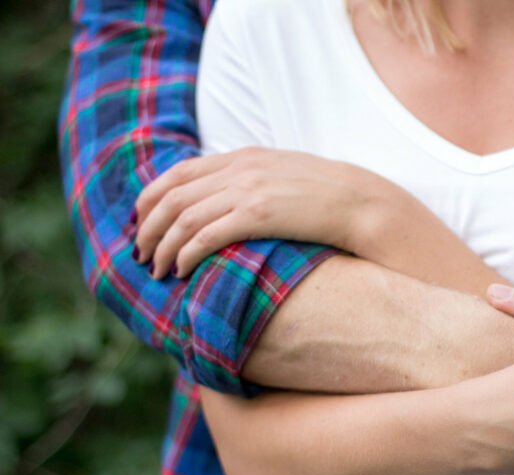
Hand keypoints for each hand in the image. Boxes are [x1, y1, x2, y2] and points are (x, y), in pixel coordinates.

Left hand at [131, 147, 416, 278]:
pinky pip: (205, 234)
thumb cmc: (328, 199)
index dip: (150, 199)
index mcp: (243, 156)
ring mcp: (248, 189)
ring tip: (157, 270)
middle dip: (148, 228)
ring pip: (182, 217)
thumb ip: (254, 183)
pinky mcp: (258, 214)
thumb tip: (227, 206)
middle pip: (171, 195)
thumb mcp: (285, 179)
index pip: (177, 172)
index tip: (142, 225)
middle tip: (141, 255)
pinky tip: (182, 270)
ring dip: (162, 246)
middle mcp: (239, 168)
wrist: (362, 202)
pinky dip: (185, 254)